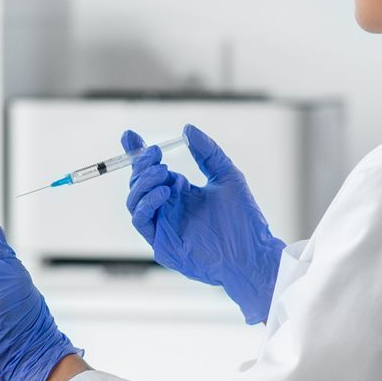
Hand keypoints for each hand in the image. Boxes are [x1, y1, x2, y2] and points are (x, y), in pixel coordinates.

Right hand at [124, 124, 286, 323]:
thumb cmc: (243, 219)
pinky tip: (166, 191)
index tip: (130, 135)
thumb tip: (187, 129)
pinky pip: (141, 220)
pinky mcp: (161, 243)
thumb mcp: (227, 175)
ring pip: (134, 200)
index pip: (151, 170)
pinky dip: (147, 202)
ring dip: (144, 181)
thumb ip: (208, 152)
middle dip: (142, 164)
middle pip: (139, 182)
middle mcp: (167, 208)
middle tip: (156, 152)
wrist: (251, 252)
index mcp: (180, 192)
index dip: (137, 153)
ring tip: (164, 172)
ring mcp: (162, 225)